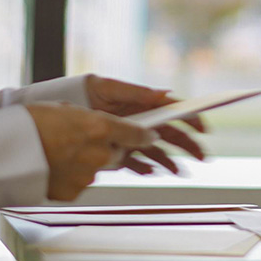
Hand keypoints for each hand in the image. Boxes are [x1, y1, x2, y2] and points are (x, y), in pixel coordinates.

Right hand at [25, 102, 158, 200]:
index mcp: (100, 127)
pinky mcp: (74, 192)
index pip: (138, 135)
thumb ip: (92, 122)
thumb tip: (103, 127)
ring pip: (98, 168)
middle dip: (108, 148)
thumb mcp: (67, 110)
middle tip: (83, 142)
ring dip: (87, 162)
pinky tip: (53, 166)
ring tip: (59, 153)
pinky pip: (80, 183)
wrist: (2, 151)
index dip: (145, 136)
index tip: (150, 136)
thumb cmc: (29, 124)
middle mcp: (99, 153)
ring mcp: (87, 175)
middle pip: (118, 154)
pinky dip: (71, 176)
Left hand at [84, 75, 208, 173]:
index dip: (190, 119)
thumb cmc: (82, 91)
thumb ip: (135, 92)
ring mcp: (129, 135)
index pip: (172, 111)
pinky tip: (152, 172)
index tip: (203, 129)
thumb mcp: (108, 87)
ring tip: (179, 171)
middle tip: (201, 156)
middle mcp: (139, 120)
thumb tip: (162, 94)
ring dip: (170, 160)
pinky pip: (135, 161)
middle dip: (188, 145)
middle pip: (170, 133)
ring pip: (156, 150)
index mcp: (142, 103)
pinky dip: (145, 167)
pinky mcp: (116, 150)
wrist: (57, 109)